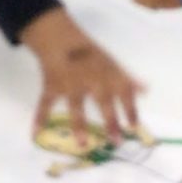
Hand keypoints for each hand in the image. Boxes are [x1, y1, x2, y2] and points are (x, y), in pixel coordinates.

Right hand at [21, 7, 143, 144]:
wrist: (60, 38)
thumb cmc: (89, 54)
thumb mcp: (110, 63)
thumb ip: (127, 79)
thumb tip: (146, 91)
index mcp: (107, 73)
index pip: (123, 91)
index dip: (130, 108)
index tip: (134, 127)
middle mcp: (91, 79)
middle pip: (102, 100)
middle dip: (110, 120)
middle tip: (116, 141)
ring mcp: (69, 84)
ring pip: (75, 105)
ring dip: (79, 125)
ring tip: (83, 144)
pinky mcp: (51, 86)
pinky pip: (45, 103)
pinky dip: (39, 117)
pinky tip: (36, 133)